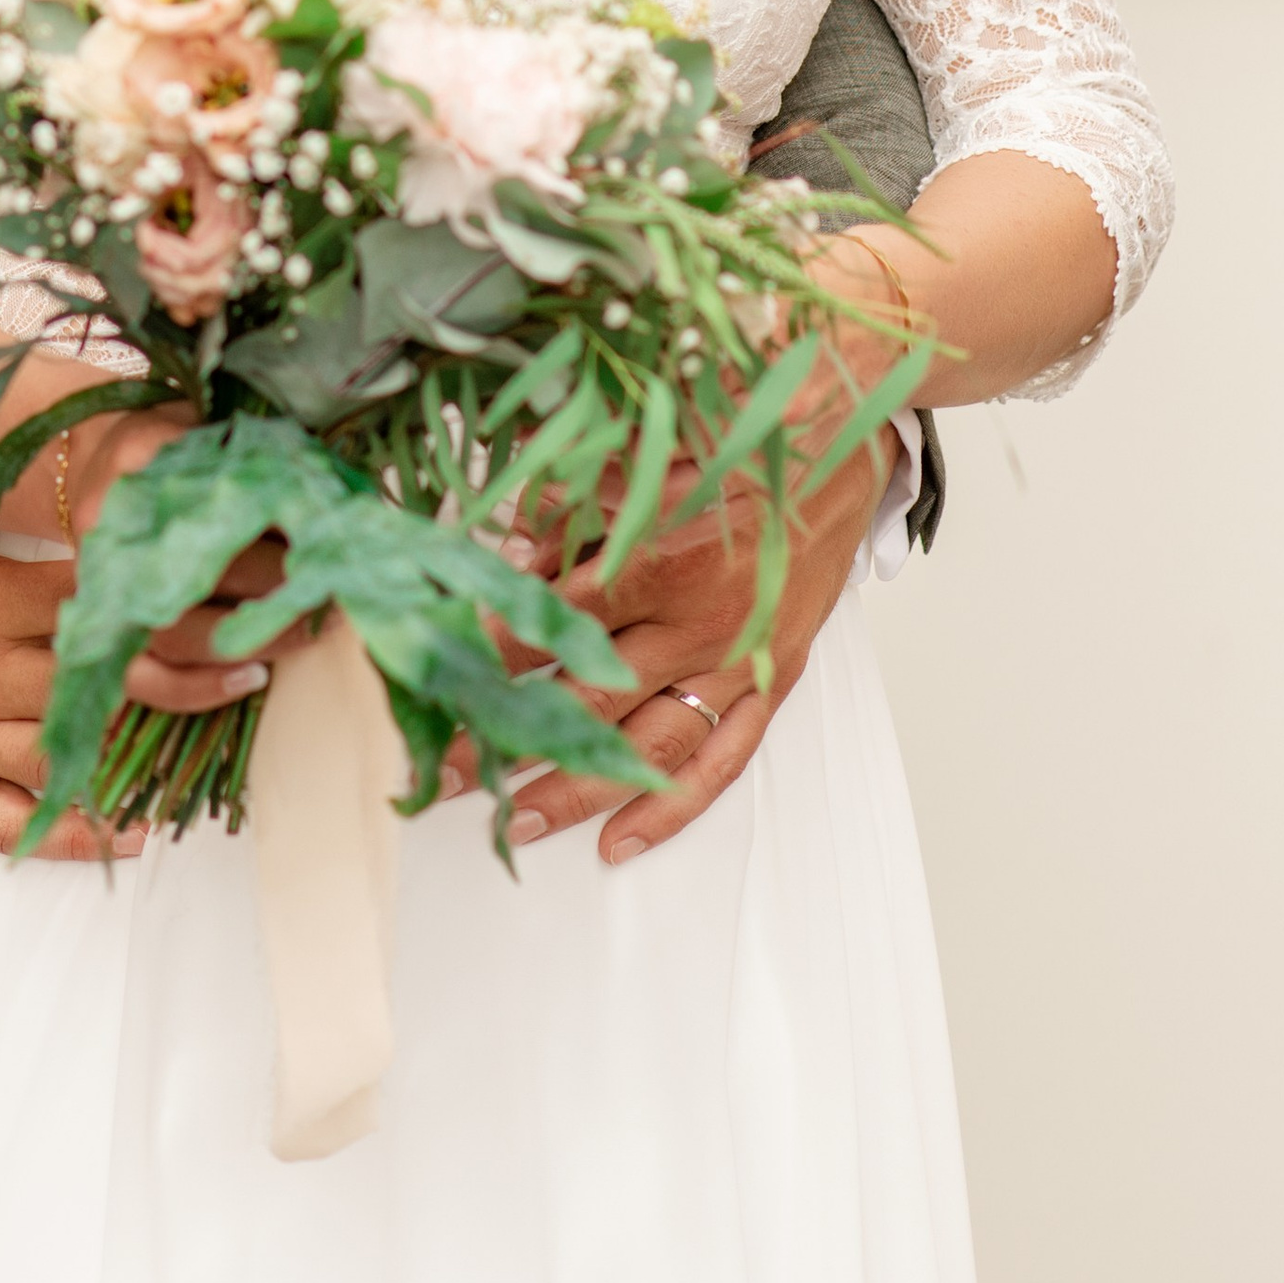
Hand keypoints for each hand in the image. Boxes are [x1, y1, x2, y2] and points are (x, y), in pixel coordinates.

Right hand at [0, 491, 289, 860]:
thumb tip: (76, 477)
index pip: (110, 596)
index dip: (188, 589)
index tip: (254, 578)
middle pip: (113, 672)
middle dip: (204, 663)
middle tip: (276, 654)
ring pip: (76, 749)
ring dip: (157, 739)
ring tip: (232, 722)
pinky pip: (11, 821)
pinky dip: (78, 832)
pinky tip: (138, 832)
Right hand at [65, 406, 316, 702]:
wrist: (86, 460)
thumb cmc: (167, 438)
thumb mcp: (206, 415)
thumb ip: (257, 441)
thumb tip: (337, 479)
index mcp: (142, 449)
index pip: (220, 485)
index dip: (281, 508)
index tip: (330, 521)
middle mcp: (114, 518)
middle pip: (205, 564)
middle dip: (280, 579)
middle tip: (335, 581)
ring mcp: (102, 579)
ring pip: (179, 630)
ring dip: (256, 636)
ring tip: (311, 628)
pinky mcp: (102, 623)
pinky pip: (146, 678)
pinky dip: (202, 687)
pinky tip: (254, 677)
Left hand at [473, 417, 897, 865]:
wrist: (843, 450)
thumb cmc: (740, 442)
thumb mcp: (647, 451)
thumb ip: (575, 503)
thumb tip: (512, 549)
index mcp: (665, 557)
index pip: (557, 621)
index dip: (494, 652)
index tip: (440, 676)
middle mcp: (701, 624)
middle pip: (588, 699)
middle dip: (510, 737)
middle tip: (445, 770)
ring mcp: (738, 663)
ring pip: (647, 748)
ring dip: (576, 790)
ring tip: (515, 821)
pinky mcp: (770, 682)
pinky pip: (719, 761)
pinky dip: (671, 808)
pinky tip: (620, 840)